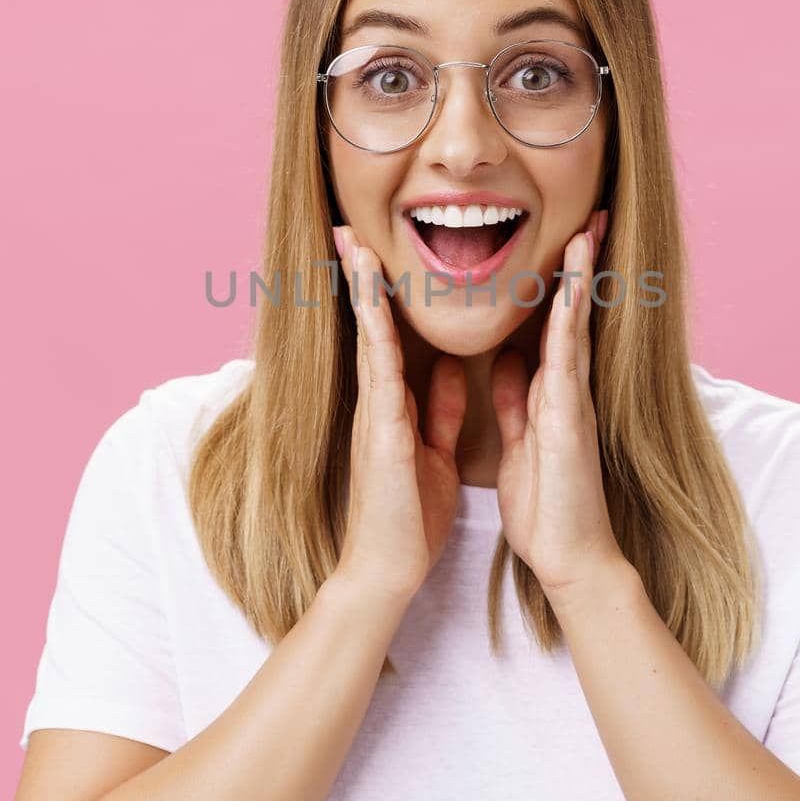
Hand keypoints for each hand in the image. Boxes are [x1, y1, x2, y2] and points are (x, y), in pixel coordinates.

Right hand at [331, 226, 466, 603]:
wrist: (388, 572)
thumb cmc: (408, 518)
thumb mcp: (433, 453)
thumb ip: (437, 410)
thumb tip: (449, 369)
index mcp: (394, 407)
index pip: (390, 337)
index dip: (384, 294)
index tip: (378, 252)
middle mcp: (379, 403)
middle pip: (371, 326)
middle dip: (360, 278)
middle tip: (349, 229)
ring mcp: (375, 415)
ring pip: (369, 338)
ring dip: (361, 291)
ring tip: (354, 244)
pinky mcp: (381, 433)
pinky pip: (379, 373)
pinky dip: (376, 334)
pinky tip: (373, 303)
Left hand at [490, 215, 625, 595]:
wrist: (570, 560)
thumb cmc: (547, 507)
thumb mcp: (519, 441)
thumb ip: (515, 401)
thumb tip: (510, 362)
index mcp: (547, 393)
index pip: (550, 325)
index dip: (552, 281)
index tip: (556, 238)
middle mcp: (565, 389)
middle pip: (570, 314)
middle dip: (578, 267)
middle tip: (587, 215)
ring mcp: (571, 401)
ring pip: (575, 326)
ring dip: (580, 279)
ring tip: (585, 230)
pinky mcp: (569, 419)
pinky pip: (568, 360)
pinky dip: (569, 322)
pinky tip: (571, 289)